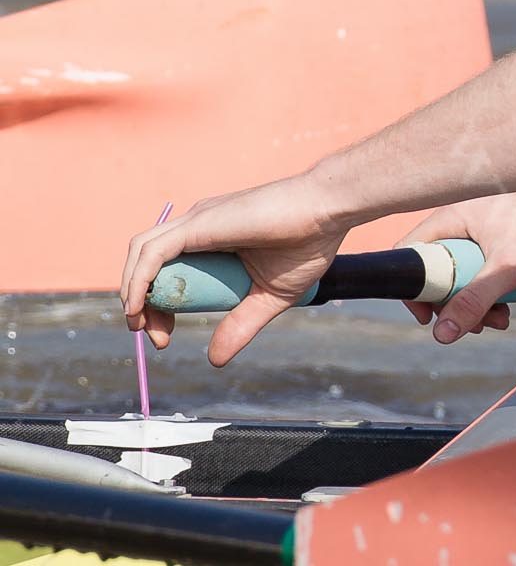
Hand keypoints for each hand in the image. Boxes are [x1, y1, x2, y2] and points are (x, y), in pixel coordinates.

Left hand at [122, 177, 350, 366]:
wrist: (330, 209)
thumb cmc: (310, 243)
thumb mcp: (271, 295)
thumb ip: (242, 323)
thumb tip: (214, 359)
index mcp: (212, 239)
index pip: (166, 271)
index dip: (157, 306)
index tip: (166, 337)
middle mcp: (197, 225)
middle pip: (147, 264)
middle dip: (141, 305)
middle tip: (156, 339)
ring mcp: (197, 221)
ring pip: (142, 253)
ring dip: (132, 292)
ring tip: (140, 324)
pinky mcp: (199, 222)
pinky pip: (152, 251)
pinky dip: (138, 279)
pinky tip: (140, 306)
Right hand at [395, 181, 515, 344]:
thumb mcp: (509, 270)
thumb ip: (473, 300)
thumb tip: (441, 334)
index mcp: (457, 214)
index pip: (412, 251)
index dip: (412, 287)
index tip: (427, 317)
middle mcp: (467, 220)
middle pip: (437, 270)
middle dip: (452, 304)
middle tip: (472, 327)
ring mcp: (487, 231)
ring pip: (463, 276)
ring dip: (475, 305)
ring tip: (499, 322)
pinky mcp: (506, 242)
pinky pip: (484, 274)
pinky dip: (491, 295)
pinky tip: (508, 312)